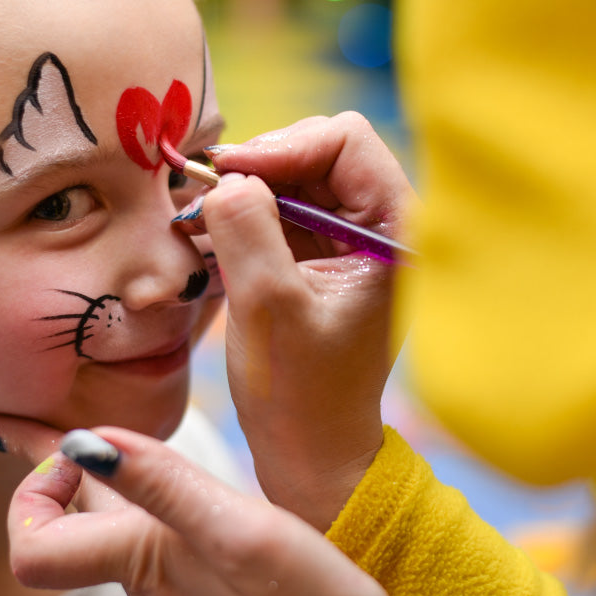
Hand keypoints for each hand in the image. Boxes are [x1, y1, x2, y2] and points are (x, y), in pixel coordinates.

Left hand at [0, 418, 408, 595]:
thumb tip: (83, 445)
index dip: (33, 490)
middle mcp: (147, 581)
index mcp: (143, 560)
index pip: (33, 544)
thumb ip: (163, 488)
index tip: (62, 440)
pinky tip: (162, 486)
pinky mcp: (208, 595)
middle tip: (18, 424)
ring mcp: (176, 593)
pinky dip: (138, 503)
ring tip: (89, 441)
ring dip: (92, 485)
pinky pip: (151, 542)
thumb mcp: (238, 533)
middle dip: (48, 473)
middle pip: (66, 528)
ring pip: (109, 532)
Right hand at [186, 113, 415, 529]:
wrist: (311, 454)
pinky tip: (208, 235)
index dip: (282, 147)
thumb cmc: (301, 394)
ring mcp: (350, 241)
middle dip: (258, 168)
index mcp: (397, 232)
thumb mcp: (268, 305)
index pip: (346, 140)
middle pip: (316, 152)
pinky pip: (279, 212)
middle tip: (204, 195)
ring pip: (292, 179)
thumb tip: (225, 175)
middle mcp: (381, 227)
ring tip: (199, 219)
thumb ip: (247, 227)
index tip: (227, 175)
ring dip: (244, 193)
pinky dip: (243, 217)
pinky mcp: (320, 259)